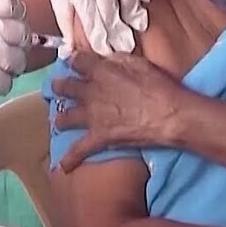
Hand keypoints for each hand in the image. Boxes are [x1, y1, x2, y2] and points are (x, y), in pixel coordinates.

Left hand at [41, 0, 149, 54]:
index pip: (91, 16)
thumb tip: (68, 54)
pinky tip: (144, 1)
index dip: (100, 37)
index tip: (107, 52)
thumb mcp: (60, 4)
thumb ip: (67, 29)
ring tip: (138, 25)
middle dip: (119, 28)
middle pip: (110, 4)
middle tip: (128, 46)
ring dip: (134, 7)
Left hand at [50, 48, 187, 171]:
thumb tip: (105, 60)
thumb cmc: (158, 86)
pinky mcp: (98, 137)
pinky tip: (64, 166)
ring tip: (58, 121)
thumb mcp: (138, 63)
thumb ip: (117, 60)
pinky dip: (71, 159)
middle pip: (66, 87)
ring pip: (66, 118)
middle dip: (60, 87)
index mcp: (100, 71)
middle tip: (56, 88)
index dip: (75, 61)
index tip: (73, 62)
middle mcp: (90, 93)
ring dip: (61, 120)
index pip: (78, 61)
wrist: (168, 114)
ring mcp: (92, 116)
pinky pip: (79, 150)